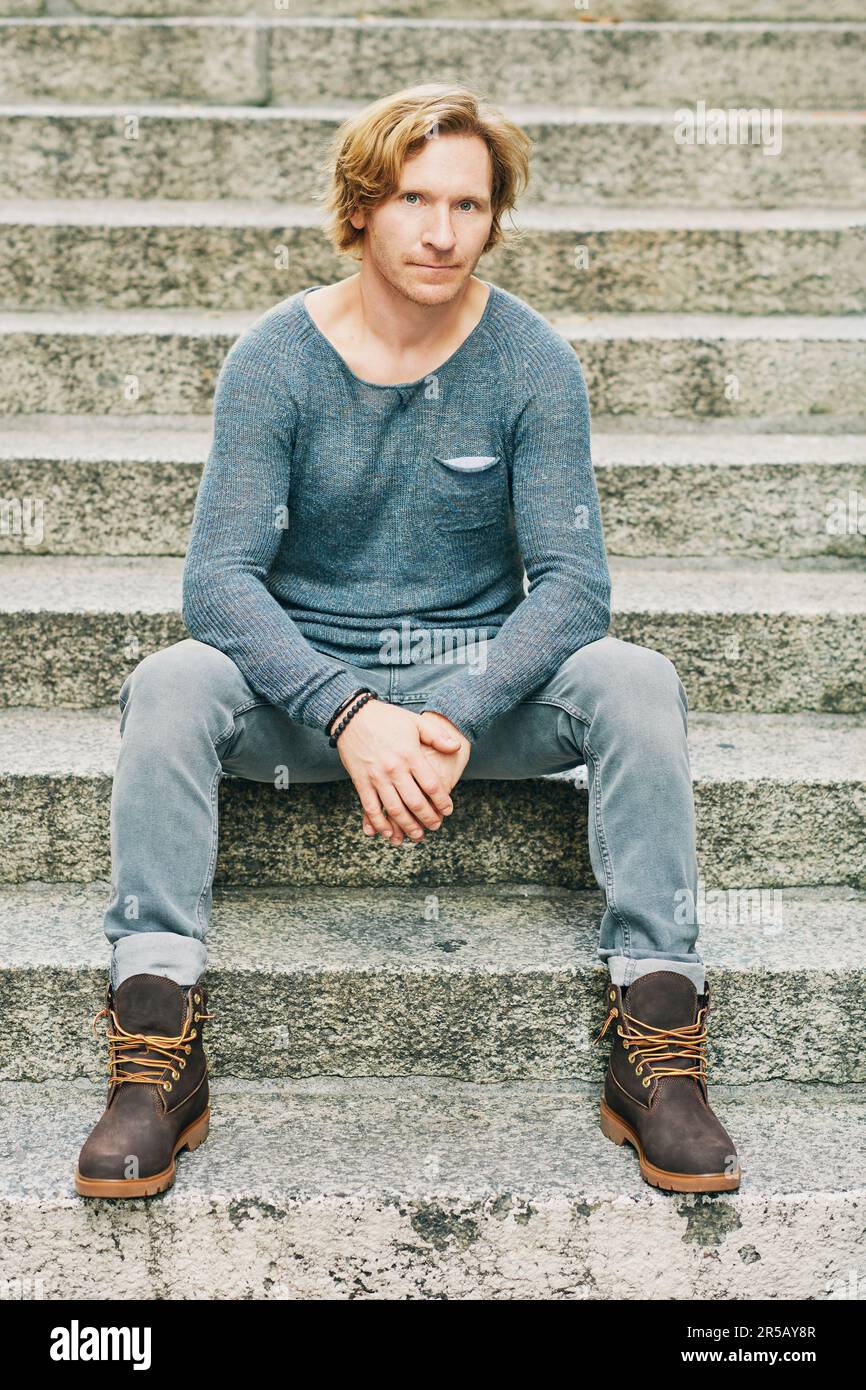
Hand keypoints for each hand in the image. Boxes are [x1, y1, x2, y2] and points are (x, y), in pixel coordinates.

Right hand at [334, 698, 461, 842]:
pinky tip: (387, 833)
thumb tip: (456, 747)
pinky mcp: (360, 781)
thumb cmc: (386, 718)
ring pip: (394, 809)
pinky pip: (370, 807)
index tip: (448, 810)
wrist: (351, 715)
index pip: (432, 785)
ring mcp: (376, 777)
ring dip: (407, 826)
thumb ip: (437, 736)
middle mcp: (394, 769)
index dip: (442, 801)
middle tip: (436, 826)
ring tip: (417, 836)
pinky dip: (379, 823)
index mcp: (410, 755)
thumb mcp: (415, 722)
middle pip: (415, 802)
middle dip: (428, 818)